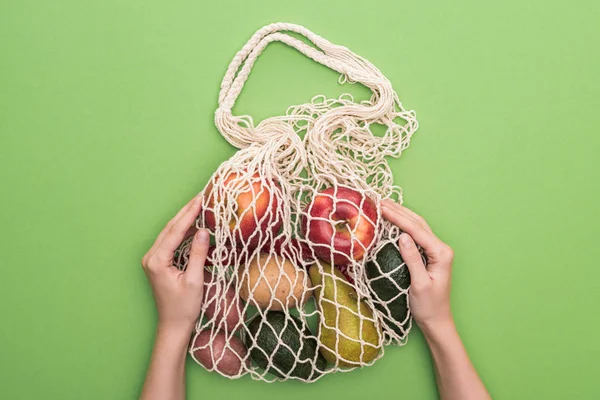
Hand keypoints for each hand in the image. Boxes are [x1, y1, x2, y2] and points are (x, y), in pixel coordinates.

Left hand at [141, 195, 209, 334]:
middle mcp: (151, 257)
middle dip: (186, 212)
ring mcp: (153, 259)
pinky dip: (183, 232)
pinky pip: (171, 241)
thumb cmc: (184, 307)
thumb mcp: (195, 280)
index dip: (189, 214)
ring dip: (185, 220)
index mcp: (157, 261)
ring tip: (199, 207)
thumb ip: (198, 254)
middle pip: (170, 228)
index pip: (175, 231)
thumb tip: (203, 231)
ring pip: (170, 233)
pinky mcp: (158, 262)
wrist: (173, 325)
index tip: (201, 200)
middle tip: (201, 197)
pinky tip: (194, 225)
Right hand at [381, 200, 454, 334]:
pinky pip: (417, 234)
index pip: (416, 230)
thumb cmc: (428, 306)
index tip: (382, 208)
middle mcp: (441, 248)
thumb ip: (412, 258)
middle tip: (380, 201)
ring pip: (418, 226)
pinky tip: (396, 219)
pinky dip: (405, 224)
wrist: (437, 320)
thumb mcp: (418, 283)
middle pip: (418, 223)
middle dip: (399, 211)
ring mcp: (436, 251)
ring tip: (386, 205)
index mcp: (441, 254)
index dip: (398, 218)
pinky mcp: (430, 255)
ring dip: (402, 214)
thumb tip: (402, 236)